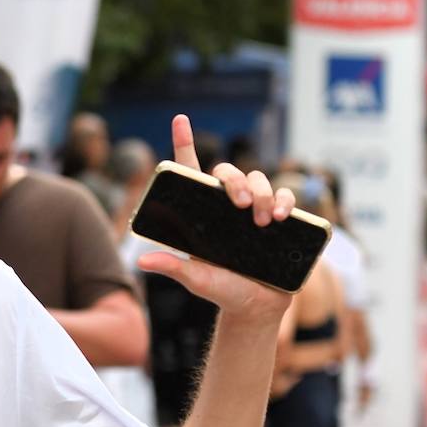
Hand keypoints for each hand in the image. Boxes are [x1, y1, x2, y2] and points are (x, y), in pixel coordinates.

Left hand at [136, 115, 295, 323]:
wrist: (256, 307)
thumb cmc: (222, 290)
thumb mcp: (196, 278)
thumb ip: (173, 267)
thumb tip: (143, 260)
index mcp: (202, 215)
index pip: (191, 173)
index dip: (184, 143)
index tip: (179, 119)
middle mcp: (227, 208)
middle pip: (228, 173)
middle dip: (236, 181)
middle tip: (240, 205)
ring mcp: (254, 211)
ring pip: (259, 179)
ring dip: (262, 192)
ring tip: (262, 220)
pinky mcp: (279, 219)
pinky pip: (284, 196)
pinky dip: (283, 200)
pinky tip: (281, 215)